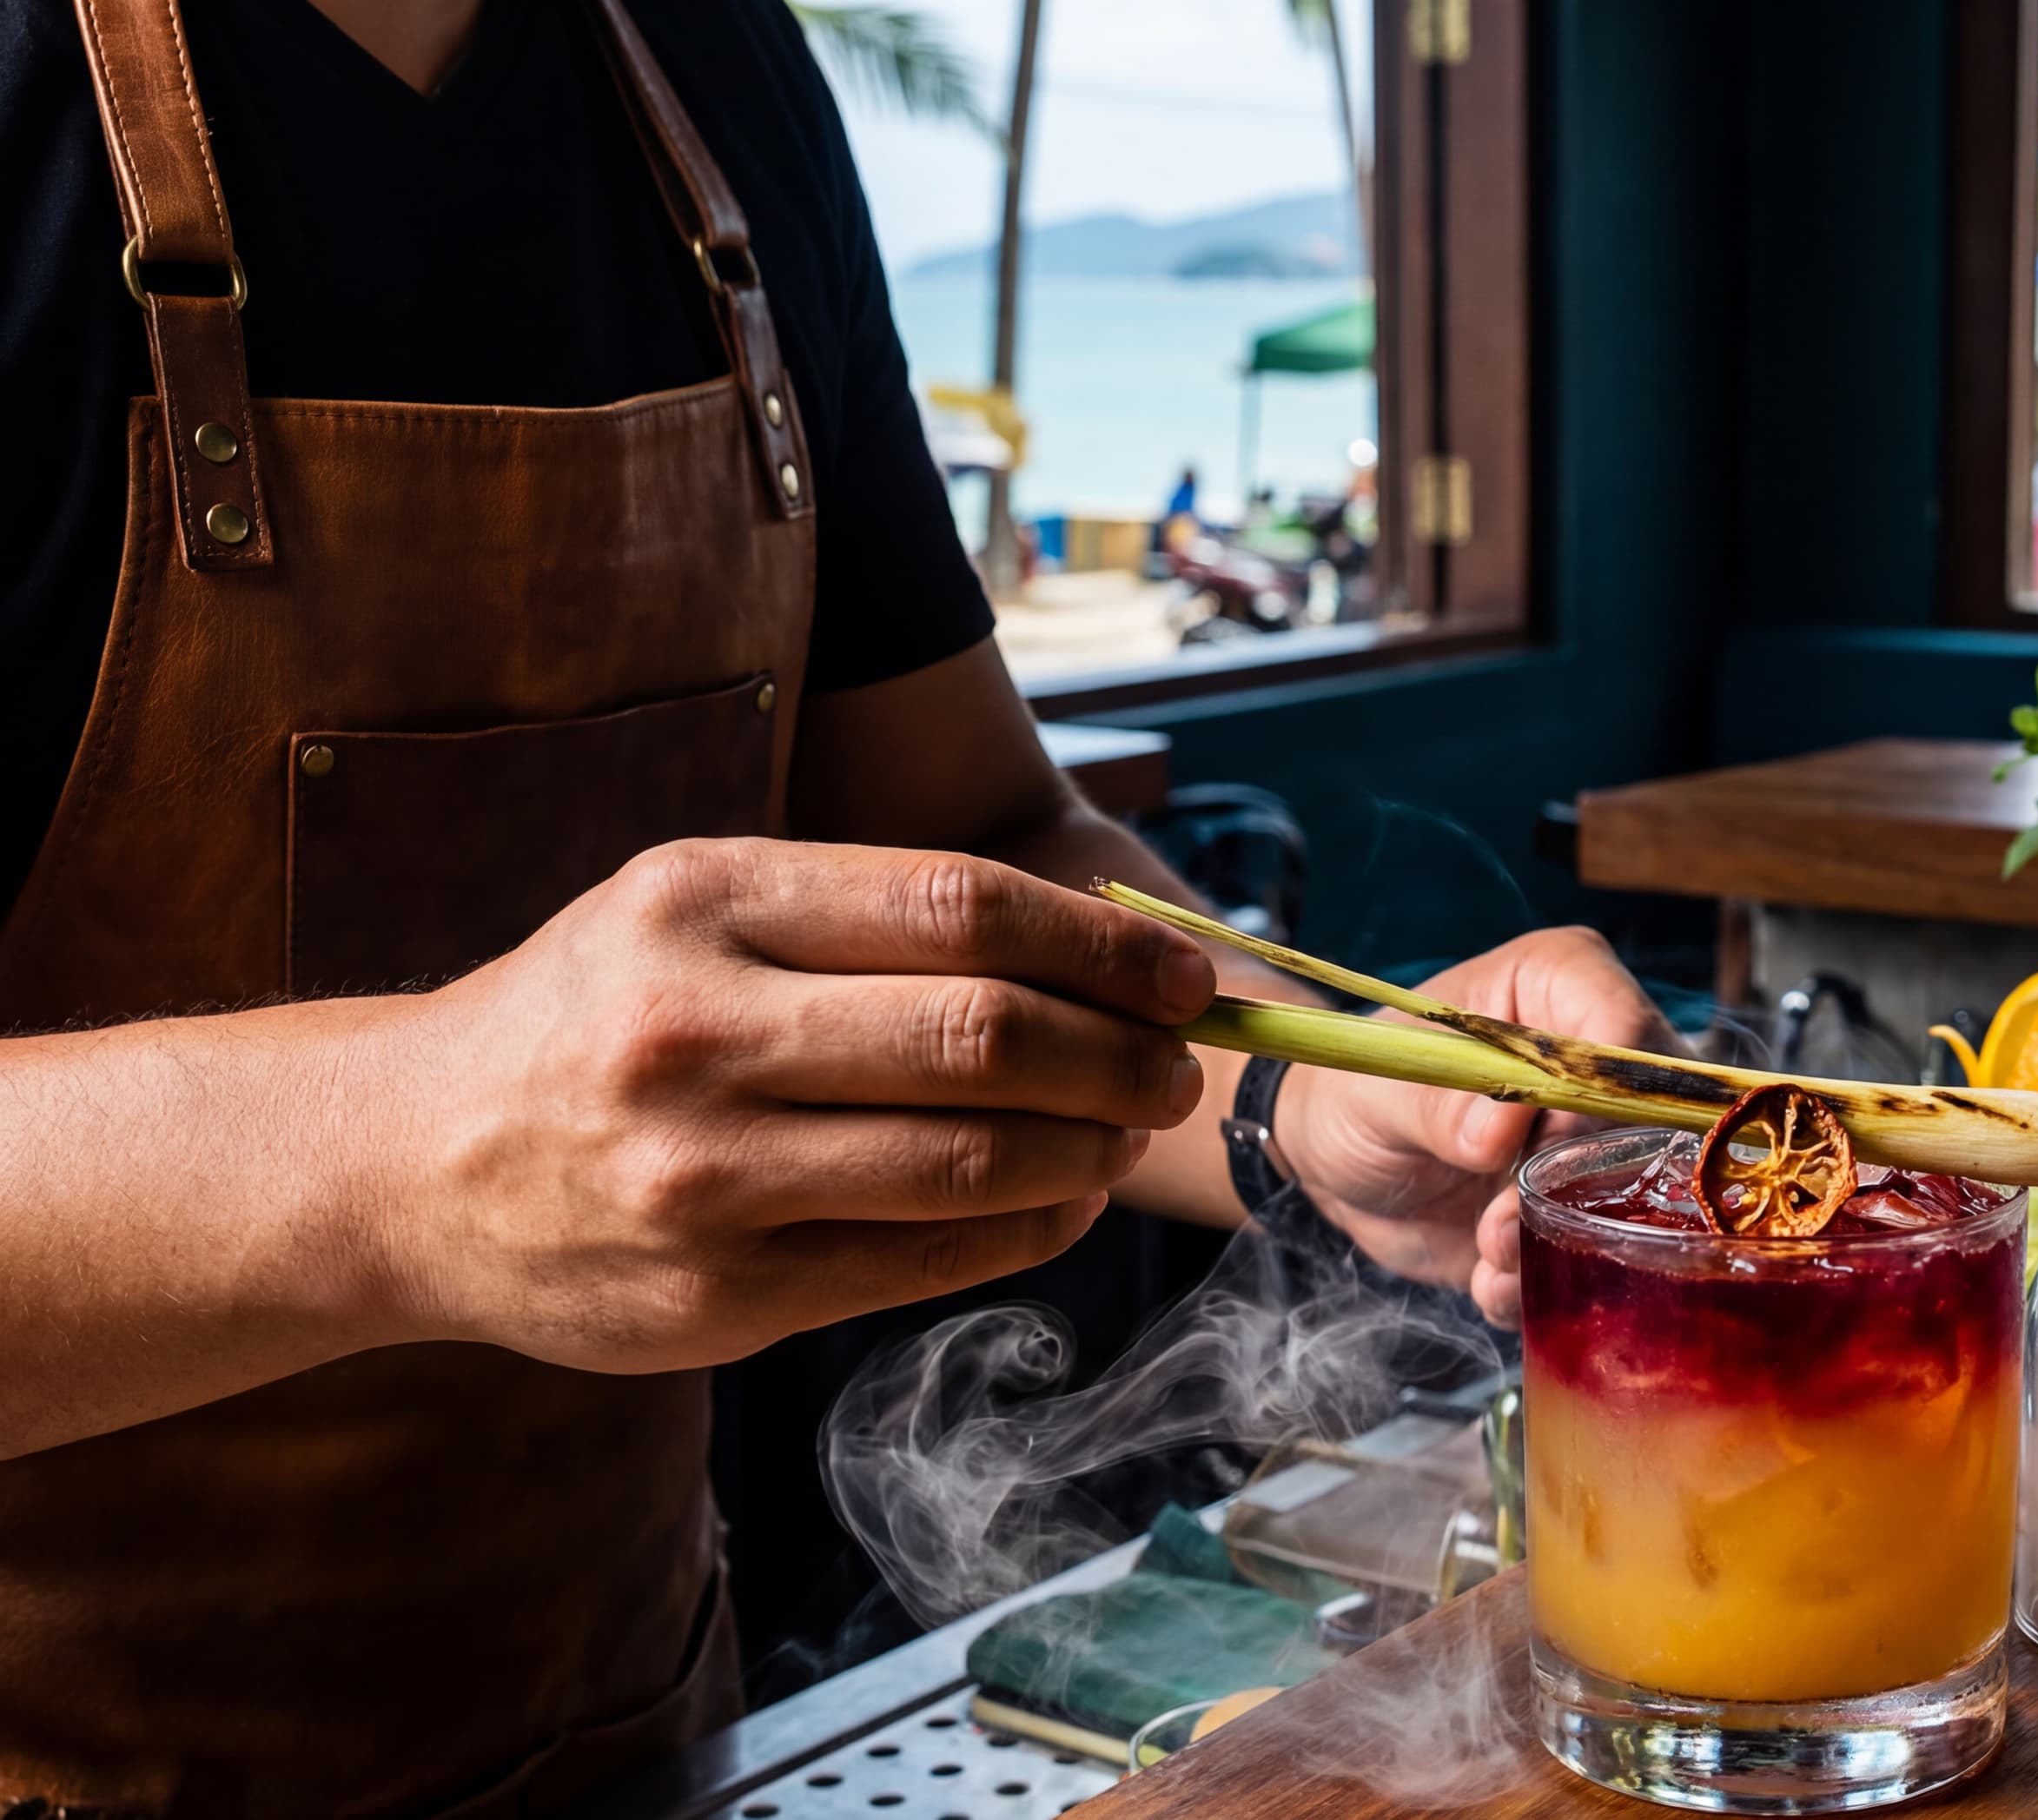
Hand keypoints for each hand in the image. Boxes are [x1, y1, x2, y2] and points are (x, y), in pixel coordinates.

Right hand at [372, 838, 1217, 1372]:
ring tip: (1128, 1131)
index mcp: (702, 901)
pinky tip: (1062, 1199)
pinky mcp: (718, 1295)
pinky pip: (931, 1261)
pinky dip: (1032, 1227)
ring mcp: (702, 1174)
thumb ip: (876, 915)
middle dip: (1121, 1054)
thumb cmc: (598, 1016)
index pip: (961, 905)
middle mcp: (695, 1032)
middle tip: (1179, 1067)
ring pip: (974, 1160)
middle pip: (985, 1035)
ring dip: (1092, 1148)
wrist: (403, 1164)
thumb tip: (1109, 947)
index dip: (1104, 945)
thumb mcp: (698, 909)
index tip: (1183, 976)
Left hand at [1271, 927, 1680, 1324]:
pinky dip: (1544, 1280)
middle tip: (1497, 1222)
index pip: (1625, 1029)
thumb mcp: (1375, 1092)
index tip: (1531, 1150)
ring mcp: (1602, 1137)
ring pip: (1639, 1199)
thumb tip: (1501, 1128)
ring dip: (1561, 1243)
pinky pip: (1602, 1254)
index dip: (1596, 1097)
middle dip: (1579, 1191)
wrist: (1337, 1161)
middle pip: (1655, 1122)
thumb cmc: (1355, 1091)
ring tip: (1485, 1252)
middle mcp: (1601, 1059)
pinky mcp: (1585, 1207)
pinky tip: (1487, 1279)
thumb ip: (1436, 1104)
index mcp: (1557, 986)